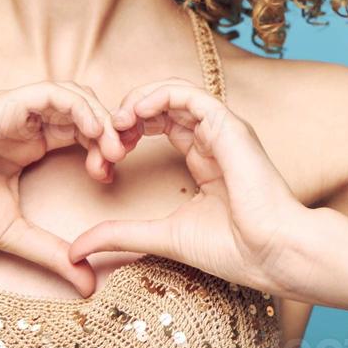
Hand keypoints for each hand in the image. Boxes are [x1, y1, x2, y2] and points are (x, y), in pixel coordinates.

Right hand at [0, 80, 128, 296]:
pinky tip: (92, 132)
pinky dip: (77, 106)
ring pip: (69, 95)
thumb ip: (53, 253)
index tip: (108, 179)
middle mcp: (22, 123)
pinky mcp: (1, 106)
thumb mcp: (15, 233)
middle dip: (107, 131)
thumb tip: (89, 285)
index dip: (101, 148)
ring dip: (97, 116)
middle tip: (118, 160)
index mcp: (26, 144)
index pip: (76, 131)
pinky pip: (49, 92)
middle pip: (80, 110)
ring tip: (110, 148)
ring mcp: (11, 111)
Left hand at [67, 79, 313, 297]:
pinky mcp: (230, 127)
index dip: (131, 130)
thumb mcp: (160, 236)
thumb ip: (120, 235)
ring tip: (117, 120)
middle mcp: (215, 138)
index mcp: (205, 157)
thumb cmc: (233, 249)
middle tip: (106, 133)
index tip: (107, 154)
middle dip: (131, 112)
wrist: (273, 256)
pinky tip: (137, 113)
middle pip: (165, 104)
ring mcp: (224, 130)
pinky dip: (160, 96)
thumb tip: (75, 249)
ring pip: (176, 92)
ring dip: (141, 99)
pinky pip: (191, 95)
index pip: (162, 124)